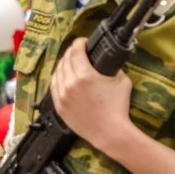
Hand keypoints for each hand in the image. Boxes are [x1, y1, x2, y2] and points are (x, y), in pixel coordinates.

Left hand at [49, 37, 135, 153]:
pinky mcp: (59, 106)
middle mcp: (70, 84)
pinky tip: (62, 76)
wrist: (109, 132)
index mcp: (85, 75)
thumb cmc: (117, 107)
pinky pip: (53, 87)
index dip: (79, 43)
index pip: (76, 51)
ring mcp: (62, 96)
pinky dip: (57, 78)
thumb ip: (112, 68)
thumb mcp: (121, 80)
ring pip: (57, 73)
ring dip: (63, 64)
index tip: (82, 41)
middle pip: (65, 60)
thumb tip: (107, 61)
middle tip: (77, 51)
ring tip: (69, 62)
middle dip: (71, 52)